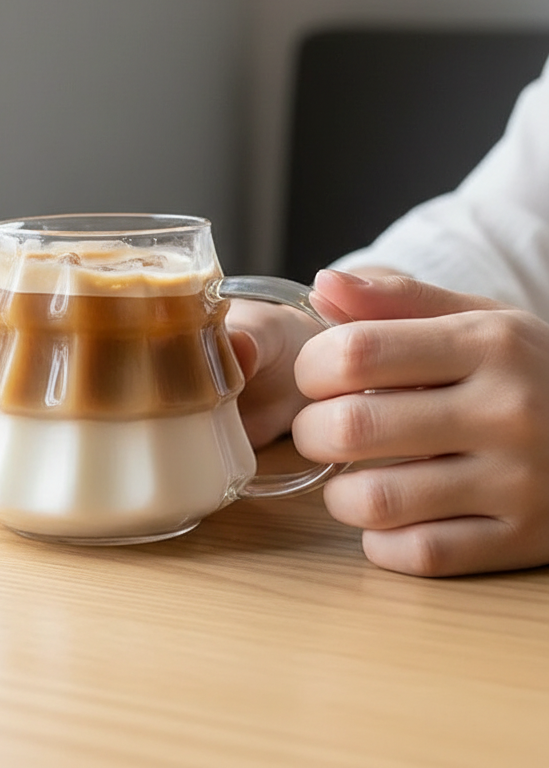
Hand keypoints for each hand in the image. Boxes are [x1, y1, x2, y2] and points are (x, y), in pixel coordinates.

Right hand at [0, 293, 324, 468]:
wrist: (287, 385)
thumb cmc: (263, 339)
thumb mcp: (262, 333)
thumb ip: (248, 338)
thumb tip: (237, 347)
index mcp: (117, 296)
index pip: (32, 291)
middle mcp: (91, 341)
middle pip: (6, 353)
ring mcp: (92, 392)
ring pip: (13, 401)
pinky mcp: (105, 438)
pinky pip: (49, 446)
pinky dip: (17, 464)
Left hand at [293, 269, 548, 576]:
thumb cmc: (528, 373)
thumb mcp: (479, 321)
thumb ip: (397, 301)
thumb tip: (323, 285)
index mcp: (488, 344)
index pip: (356, 352)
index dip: (312, 367)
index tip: (319, 378)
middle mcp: (506, 411)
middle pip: (352, 426)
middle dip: (312, 432)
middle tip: (322, 430)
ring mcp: (519, 482)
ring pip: (376, 500)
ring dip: (341, 495)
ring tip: (353, 478)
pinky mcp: (523, 540)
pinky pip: (419, 554)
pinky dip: (383, 542)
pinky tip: (391, 520)